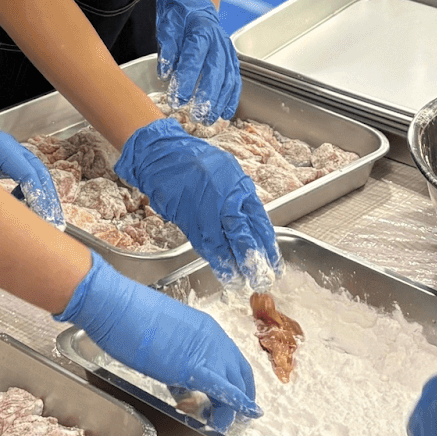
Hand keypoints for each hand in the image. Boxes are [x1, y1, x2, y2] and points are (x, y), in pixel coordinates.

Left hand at [0, 84, 64, 225]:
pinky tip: (23, 206)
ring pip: (34, 173)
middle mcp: (7, 147)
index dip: (39, 196)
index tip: (45, 217)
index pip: (29, 173)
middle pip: (38, 171)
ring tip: (45, 218)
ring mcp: (6, 152)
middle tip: (54, 221)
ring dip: (42, 195)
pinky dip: (29, 191)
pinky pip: (24, 175)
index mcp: (0, 146)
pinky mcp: (2, 159)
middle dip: (48, 197)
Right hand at [56, 251, 259, 432]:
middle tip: (232, 412)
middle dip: (240, 395)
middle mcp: (211, 337)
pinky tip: (231, 416)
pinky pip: (224, 389)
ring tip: (221, 420)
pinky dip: (234, 405)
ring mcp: (204, 351)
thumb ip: (176, 356)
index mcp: (204, 327)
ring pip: (234, 384)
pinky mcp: (193, 367)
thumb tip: (179, 380)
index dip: (236, 379)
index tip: (234, 394)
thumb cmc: (130, 314)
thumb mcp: (162, 336)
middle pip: (239, 371)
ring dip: (232, 406)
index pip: (231, 357)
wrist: (116, 305)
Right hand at [116, 118, 277, 284]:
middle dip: (253, 259)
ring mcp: (205, 211)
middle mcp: (225, 200)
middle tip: (262, 278)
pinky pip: (204, 244)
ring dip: (232, 265)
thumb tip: (249, 220)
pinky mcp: (188, 220)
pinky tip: (222, 270)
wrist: (163, 155)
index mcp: (239, 186)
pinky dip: (214, 259)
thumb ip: (239, 195)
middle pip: (243, 235)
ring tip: (241, 280)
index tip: (273, 260)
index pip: (259, 221)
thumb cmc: (195, 159)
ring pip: (223, 244)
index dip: (266, 244)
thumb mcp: (228, 171)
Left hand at [156, 0, 241, 120]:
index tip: (177, 98)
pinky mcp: (231, 59)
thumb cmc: (180, 16)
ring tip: (209, 119)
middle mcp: (218, 42)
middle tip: (196, 115)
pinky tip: (225, 112)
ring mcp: (227, 51)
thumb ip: (167, 48)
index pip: (194, 59)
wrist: (196, 4)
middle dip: (206, 97)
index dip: (187, 80)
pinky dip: (231, 98)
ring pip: (228, 79)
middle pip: (215, 72)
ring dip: (220, 101)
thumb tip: (165, 72)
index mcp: (200, 32)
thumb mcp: (167, 26)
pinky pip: (235, 80)